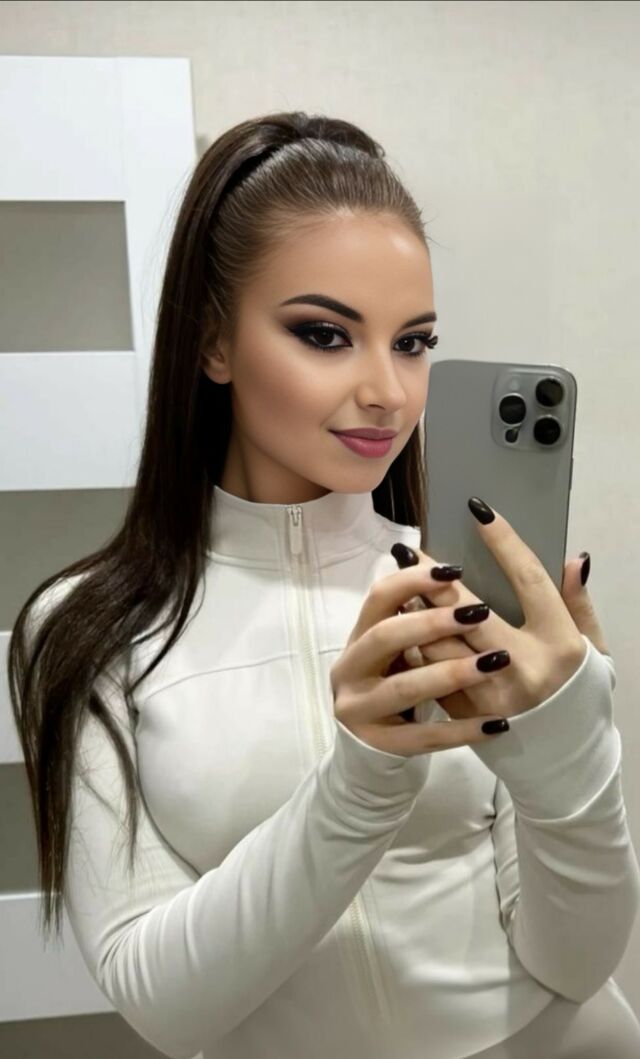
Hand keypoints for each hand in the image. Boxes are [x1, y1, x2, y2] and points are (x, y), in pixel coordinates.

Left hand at [396, 498, 610, 722]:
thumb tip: (573, 559)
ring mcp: (489, 694)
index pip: (528, 580)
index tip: (479, 511)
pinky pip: (428, 670)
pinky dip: (412, 642)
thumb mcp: (593, 650)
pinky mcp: (463, 713)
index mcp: (560, 645)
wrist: (562, 763)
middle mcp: (522, 668)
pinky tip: (398, 619)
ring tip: (398, 579)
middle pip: (468, 610)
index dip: (503, 542)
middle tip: (411, 547)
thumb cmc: (578, 696)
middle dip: (436, 576)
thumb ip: (579, 604)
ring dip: (414, 607)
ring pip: (438, 641)